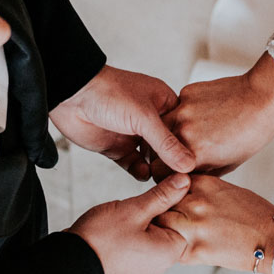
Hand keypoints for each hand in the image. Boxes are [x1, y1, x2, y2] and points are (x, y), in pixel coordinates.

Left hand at [52, 65, 198, 179]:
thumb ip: (167, 143)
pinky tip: (145, 175)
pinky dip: (140, 172)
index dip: (194, 145)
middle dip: (176, 161)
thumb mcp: (145, 117)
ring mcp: (133, 135)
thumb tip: (189, 164)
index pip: (186, 128)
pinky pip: (134, 165)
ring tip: (166, 181)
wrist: (70, 95)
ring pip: (154, 158)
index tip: (203, 163)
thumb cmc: (109, 92)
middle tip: (185, 179)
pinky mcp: (117, 148)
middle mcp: (151, 120)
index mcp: (163, 103)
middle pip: (171, 146)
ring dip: (158, 169)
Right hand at [66, 174, 191, 273]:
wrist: (72, 260)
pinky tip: (125, 216)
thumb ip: (162, 195)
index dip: (179, 197)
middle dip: (162, 205)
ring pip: (157, 227)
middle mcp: (163, 260)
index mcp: (170, 251)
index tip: (166, 184)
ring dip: (148, 213)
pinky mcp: (134, 257)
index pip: (187, 218)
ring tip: (132, 207)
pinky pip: (145, 235)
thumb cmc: (102, 238)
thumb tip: (185, 180)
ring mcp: (148, 260)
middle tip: (146, 196)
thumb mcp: (135, 210)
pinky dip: (139, 223)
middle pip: (174, 223)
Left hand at [156, 174, 273, 273]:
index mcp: (205, 184)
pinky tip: (180, 249)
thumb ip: (203, 189)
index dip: (168, 191)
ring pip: (162, 224)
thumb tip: (183, 191)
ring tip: (167, 233)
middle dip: (161, 208)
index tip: (168, 197)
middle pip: (161, 202)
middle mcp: (196, 202)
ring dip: (164, 229)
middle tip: (161, 216)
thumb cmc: (256, 214)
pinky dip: (173, 249)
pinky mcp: (195, 251)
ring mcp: (194, 227)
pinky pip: (172, 249)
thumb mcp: (229, 190)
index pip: (170, 181)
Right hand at [164, 52, 273, 175]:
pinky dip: (182, 114)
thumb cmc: (251, 134)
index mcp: (193, 156)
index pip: (159, 172)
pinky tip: (202, 115)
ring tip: (189, 133)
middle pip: (155, 149)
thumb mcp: (228, 164)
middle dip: (163, 153)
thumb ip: (202, 172)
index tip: (171, 171)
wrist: (262, 100)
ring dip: (168, 132)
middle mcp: (183, 132)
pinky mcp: (186, 93)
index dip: (164, 174)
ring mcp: (183, 110)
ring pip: (161, 126)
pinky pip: (175, 107)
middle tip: (178, 152)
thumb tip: (184, 177)